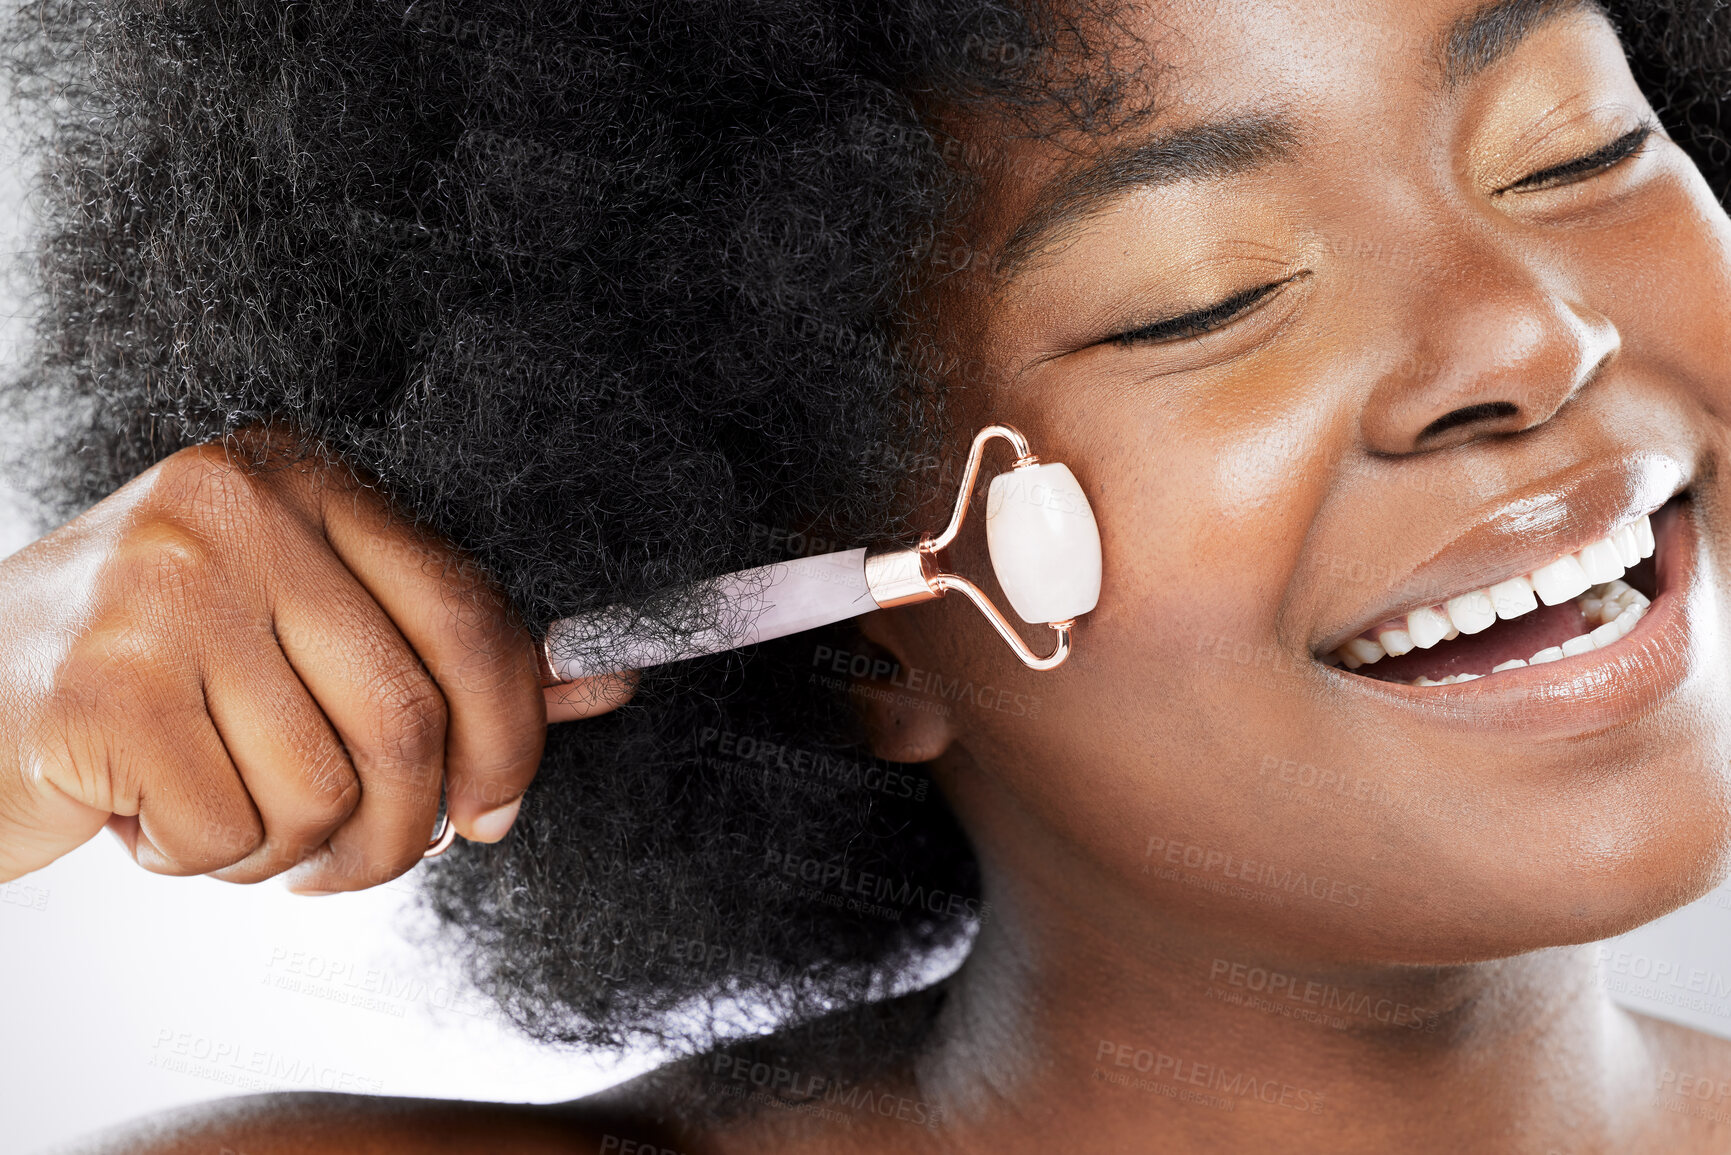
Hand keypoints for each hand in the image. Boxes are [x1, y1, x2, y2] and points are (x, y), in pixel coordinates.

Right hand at [0, 432, 633, 891]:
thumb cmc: (156, 679)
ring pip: (324, 789)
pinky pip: (230, 831)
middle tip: (361, 859)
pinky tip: (152, 814)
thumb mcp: (303, 635)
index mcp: (303, 481)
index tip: (495, 808)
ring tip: (225, 813)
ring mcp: (156, 590)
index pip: (468, 612)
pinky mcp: (96, 687)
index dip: (511, 734)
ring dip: (290, 850)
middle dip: (405, 829)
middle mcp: (234, 509)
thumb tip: (607, 683)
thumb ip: (448, 656)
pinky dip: (206, 860)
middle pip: (409, 717)